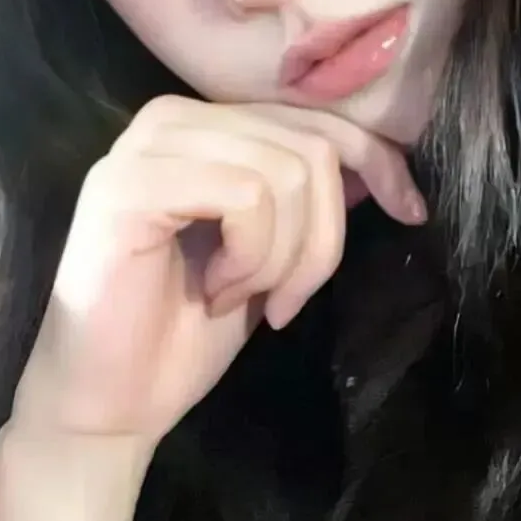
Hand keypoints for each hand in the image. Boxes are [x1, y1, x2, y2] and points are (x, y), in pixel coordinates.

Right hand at [10, 96, 425, 449]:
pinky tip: (215, 291)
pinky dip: (252, 257)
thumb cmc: (185, 332)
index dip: (376, 163)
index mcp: (202, 127)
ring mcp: (144, 147)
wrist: (110, 402)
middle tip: (283, 300)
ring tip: (237, 295)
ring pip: (286, 172)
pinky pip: (245, 196)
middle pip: (310, 147)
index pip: (315, 120)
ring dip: (282, 258)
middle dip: (321, 240)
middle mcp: (170, 119)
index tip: (411, 212)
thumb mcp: (270, 255)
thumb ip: (305, 199)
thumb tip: (376, 166)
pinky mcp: (128, 185)